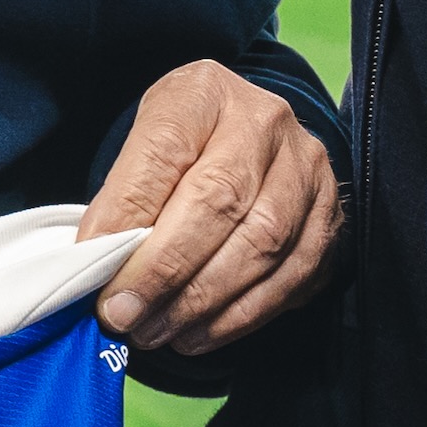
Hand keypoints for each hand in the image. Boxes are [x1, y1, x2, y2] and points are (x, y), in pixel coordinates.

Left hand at [87, 63, 343, 368]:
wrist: (247, 136)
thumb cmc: (182, 146)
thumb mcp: (141, 146)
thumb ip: (123, 196)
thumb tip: (97, 262)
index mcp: (205, 93)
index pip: (164, 154)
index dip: (129, 218)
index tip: (96, 269)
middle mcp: (266, 123)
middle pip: (220, 202)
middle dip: (166, 271)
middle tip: (125, 315)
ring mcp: (308, 169)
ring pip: (263, 244)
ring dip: (203, 302)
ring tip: (157, 331)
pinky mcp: (331, 216)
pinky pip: (293, 275)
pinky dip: (242, 315)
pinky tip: (200, 333)